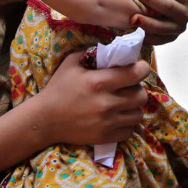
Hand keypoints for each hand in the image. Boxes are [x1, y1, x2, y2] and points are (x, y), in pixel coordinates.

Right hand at [32, 51, 149, 144]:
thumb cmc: (58, 88)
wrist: (45, 119)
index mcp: (98, 82)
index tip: (139, 68)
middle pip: (141, 96)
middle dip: (137, 89)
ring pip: (138, 114)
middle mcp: (106, 103)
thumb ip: (93, 54)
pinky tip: (118, 118)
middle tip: (129, 88)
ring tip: (124, 104)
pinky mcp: (106, 137)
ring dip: (133, 107)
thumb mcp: (71, 63)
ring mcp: (107, 122)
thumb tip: (113, 51)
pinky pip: (130, 130)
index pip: (135, 74)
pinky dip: (127, 124)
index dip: (142, 69)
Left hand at [128, 0, 187, 45]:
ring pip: (164, 26)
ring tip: (133, 18)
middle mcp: (186, 13)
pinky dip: (149, 38)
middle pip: (167, 6)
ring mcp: (179, 27)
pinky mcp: (172, 38)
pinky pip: (160, 40)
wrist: (175, 10)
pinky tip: (138, 33)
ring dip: (148, 23)